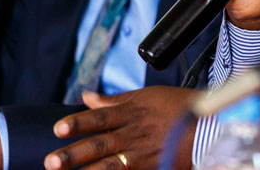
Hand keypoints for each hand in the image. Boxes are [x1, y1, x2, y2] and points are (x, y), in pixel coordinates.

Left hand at [44, 87, 197, 169]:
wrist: (208, 125)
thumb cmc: (177, 106)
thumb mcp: (146, 96)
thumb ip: (115, 100)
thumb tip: (87, 97)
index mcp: (132, 112)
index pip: (100, 117)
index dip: (79, 122)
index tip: (58, 128)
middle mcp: (134, 134)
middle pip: (100, 145)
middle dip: (73, 154)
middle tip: (50, 162)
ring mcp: (142, 154)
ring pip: (109, 165)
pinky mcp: (151, 168)